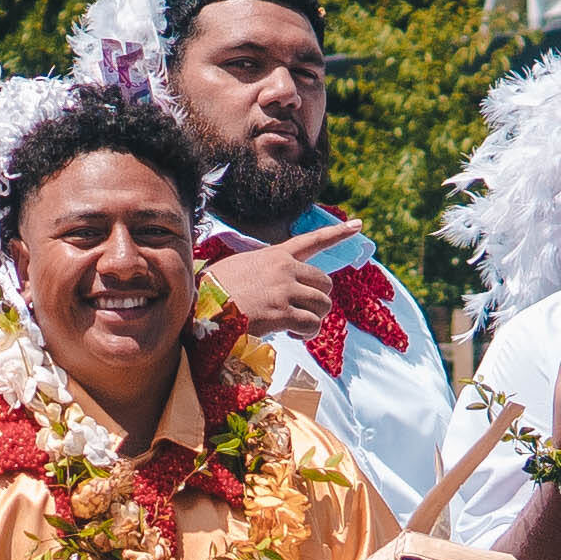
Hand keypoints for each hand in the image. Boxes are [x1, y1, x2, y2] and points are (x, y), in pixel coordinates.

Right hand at [197, 239, 334, 339]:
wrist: (201, 308)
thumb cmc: (214, 292)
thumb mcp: (239, 268)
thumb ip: (264, 271)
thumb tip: (276, 288)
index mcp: (274, 256)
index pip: (311, 241)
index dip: (337, 233)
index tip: (358, 226)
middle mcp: (284, 269)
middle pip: (325, 284)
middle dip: (317, 301)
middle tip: (300, 313)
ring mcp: (284, 290)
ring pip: (323, 306)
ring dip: (313, 319)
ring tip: (293, 326)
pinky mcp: (282, 313)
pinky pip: (311, 324)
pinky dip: (306, 333)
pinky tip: (290, 333)